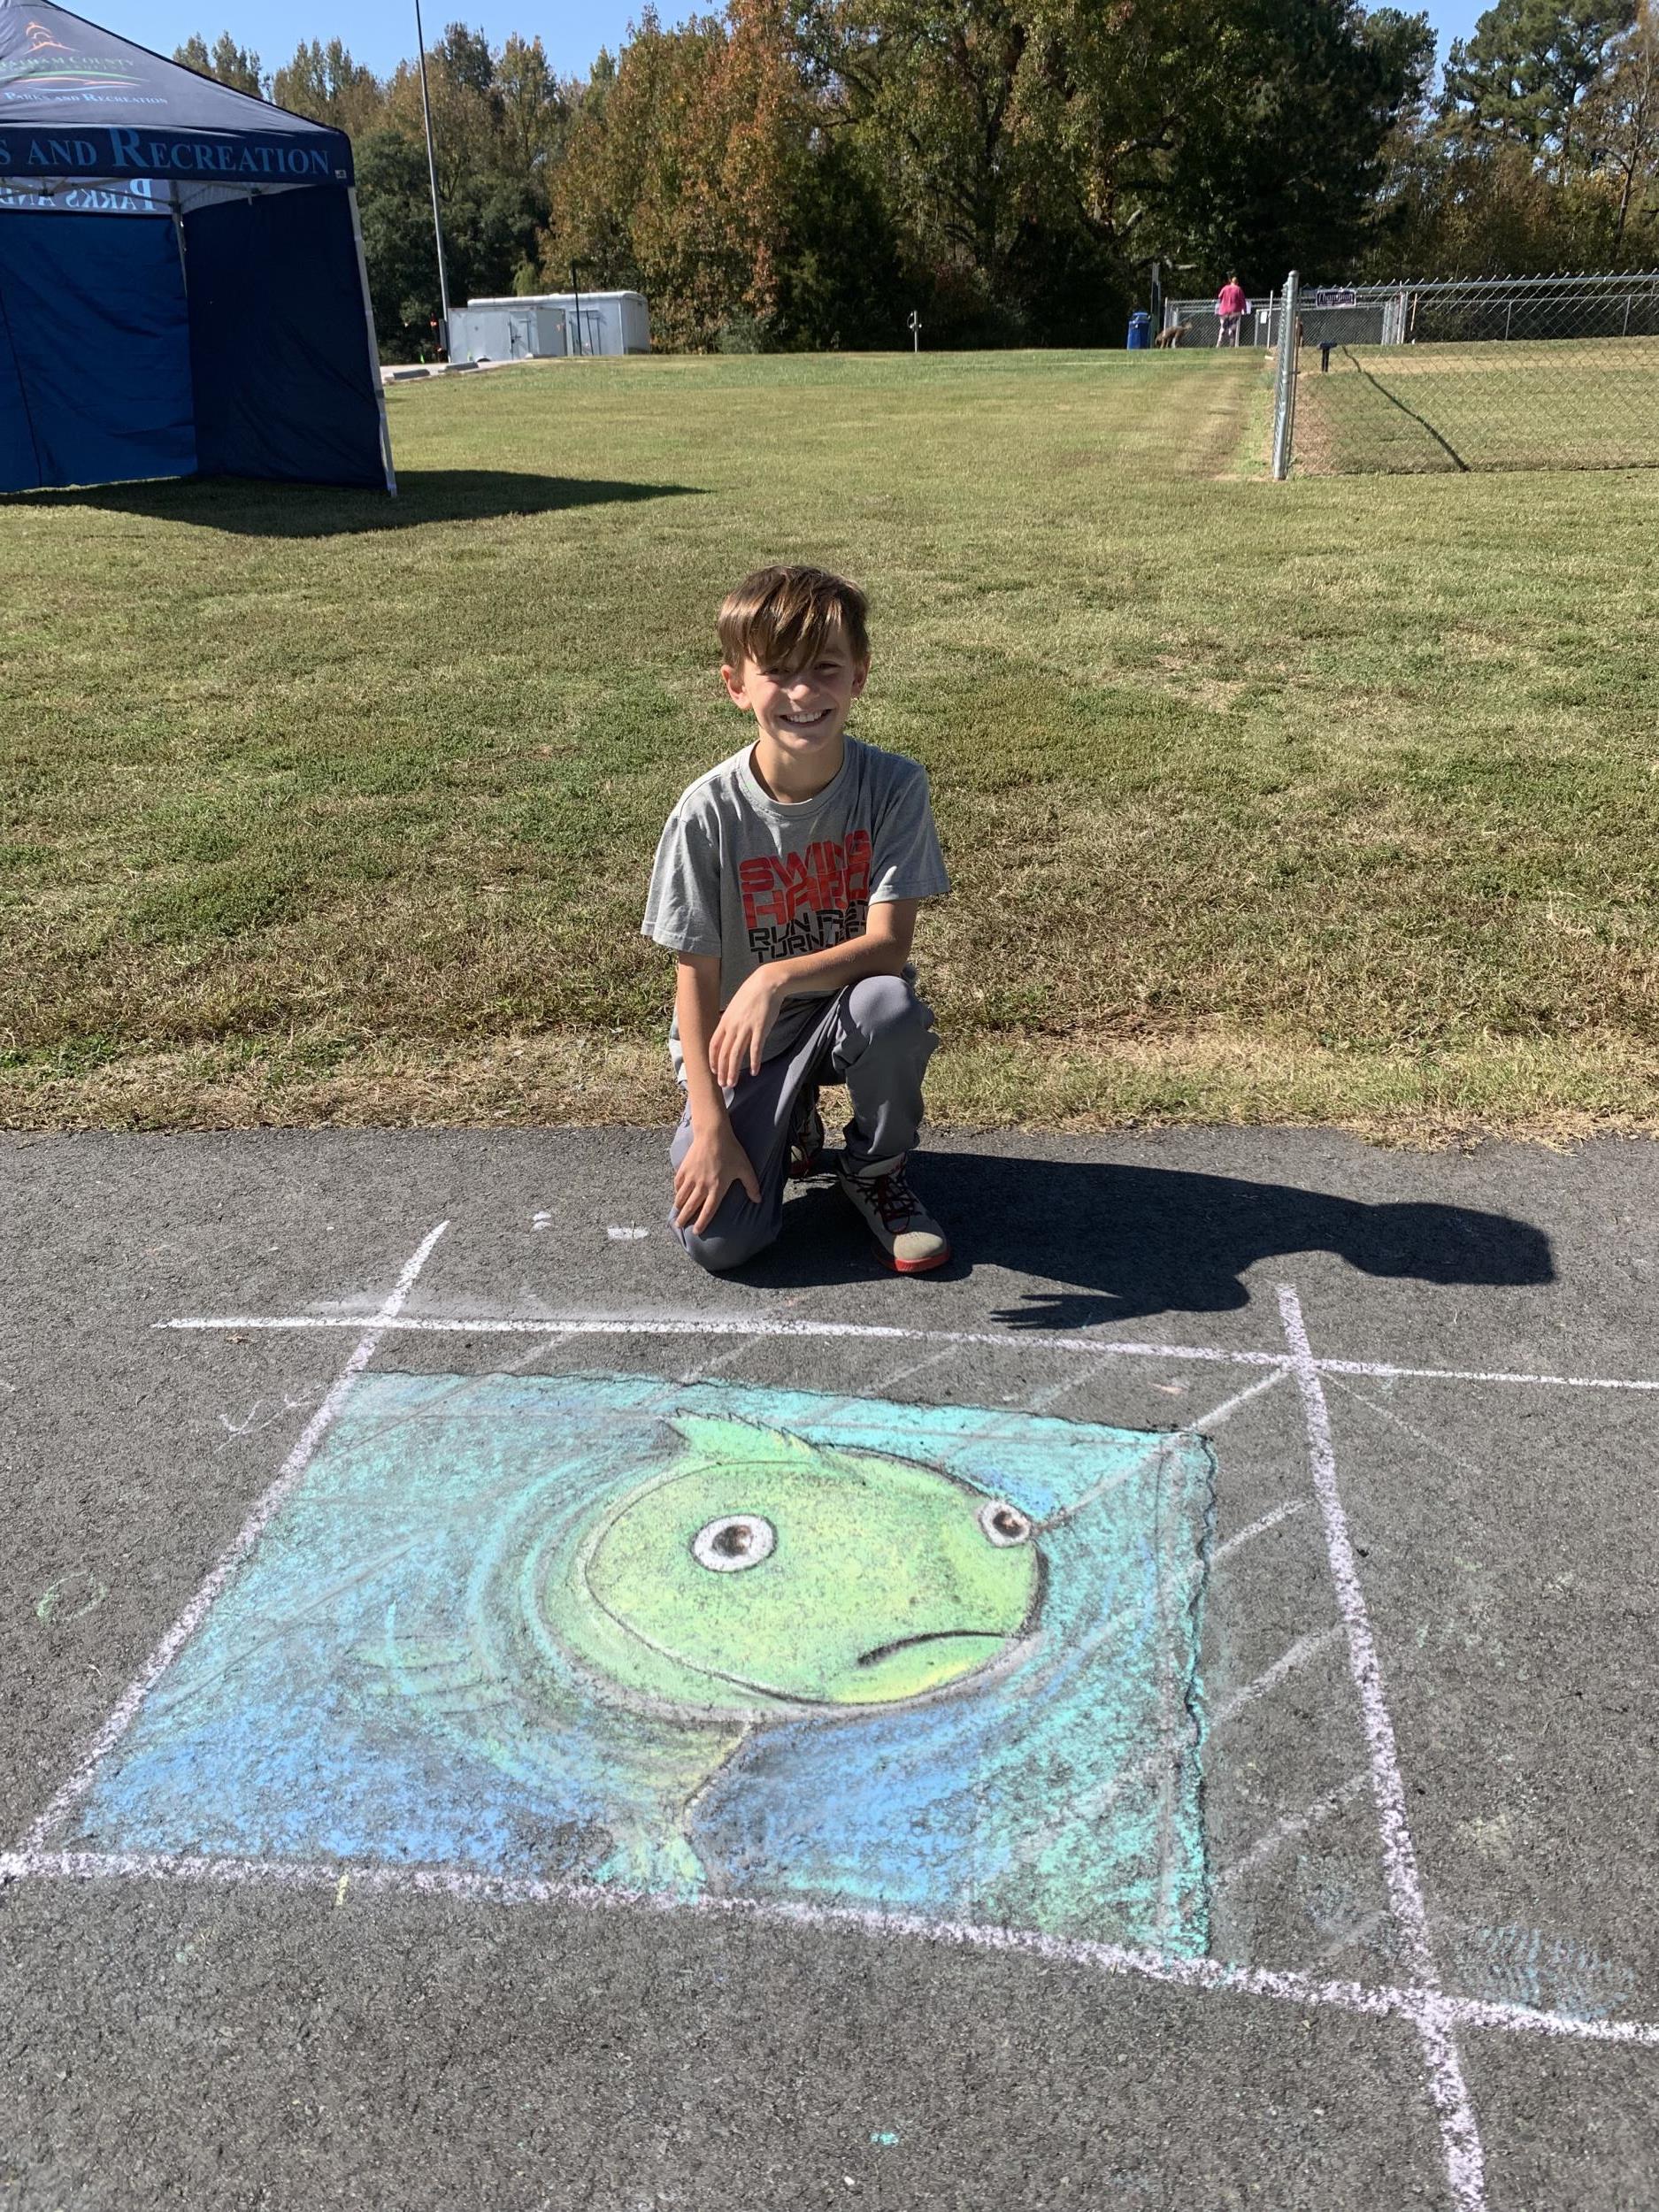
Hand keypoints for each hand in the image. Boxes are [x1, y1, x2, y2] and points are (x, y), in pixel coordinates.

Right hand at [673, 1124, 760, 1235]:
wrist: (713, 1133)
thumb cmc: (731, 1150)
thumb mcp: (745, 1168)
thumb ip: (752, 1185)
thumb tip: (758, 1200)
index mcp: (717, 1188)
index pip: (708, 1211)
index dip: (702, 1223)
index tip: (697, 1232)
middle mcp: (702, 1185)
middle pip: (691, 1207)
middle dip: (685, 1219)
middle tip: (680, 1227)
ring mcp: (691, 1177)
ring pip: (682, 1197)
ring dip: (679, 1207)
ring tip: (677, 1215)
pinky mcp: (684, 1168)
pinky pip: (678, 1184)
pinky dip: (677, 1192)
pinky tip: (677, 1195)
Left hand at [708, 968, 785, 1086]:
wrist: (766, 983)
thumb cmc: (751, 994)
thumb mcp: (734, 1007)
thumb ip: (729, 1021)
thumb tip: (727, 1033)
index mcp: (725, 1021)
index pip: (714, 1045)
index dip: (713, 1060)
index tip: (714, 1071)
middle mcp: (733, 1026)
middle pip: (724, 1053)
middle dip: (722, 1071)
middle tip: (723, 1084)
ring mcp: (746, 1028)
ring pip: (736, 1054)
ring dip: (733, 1071)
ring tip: (733, 1083)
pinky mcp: (760, 1029)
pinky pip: (755, 1049)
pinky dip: (754, 1062)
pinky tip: (754, 1072)